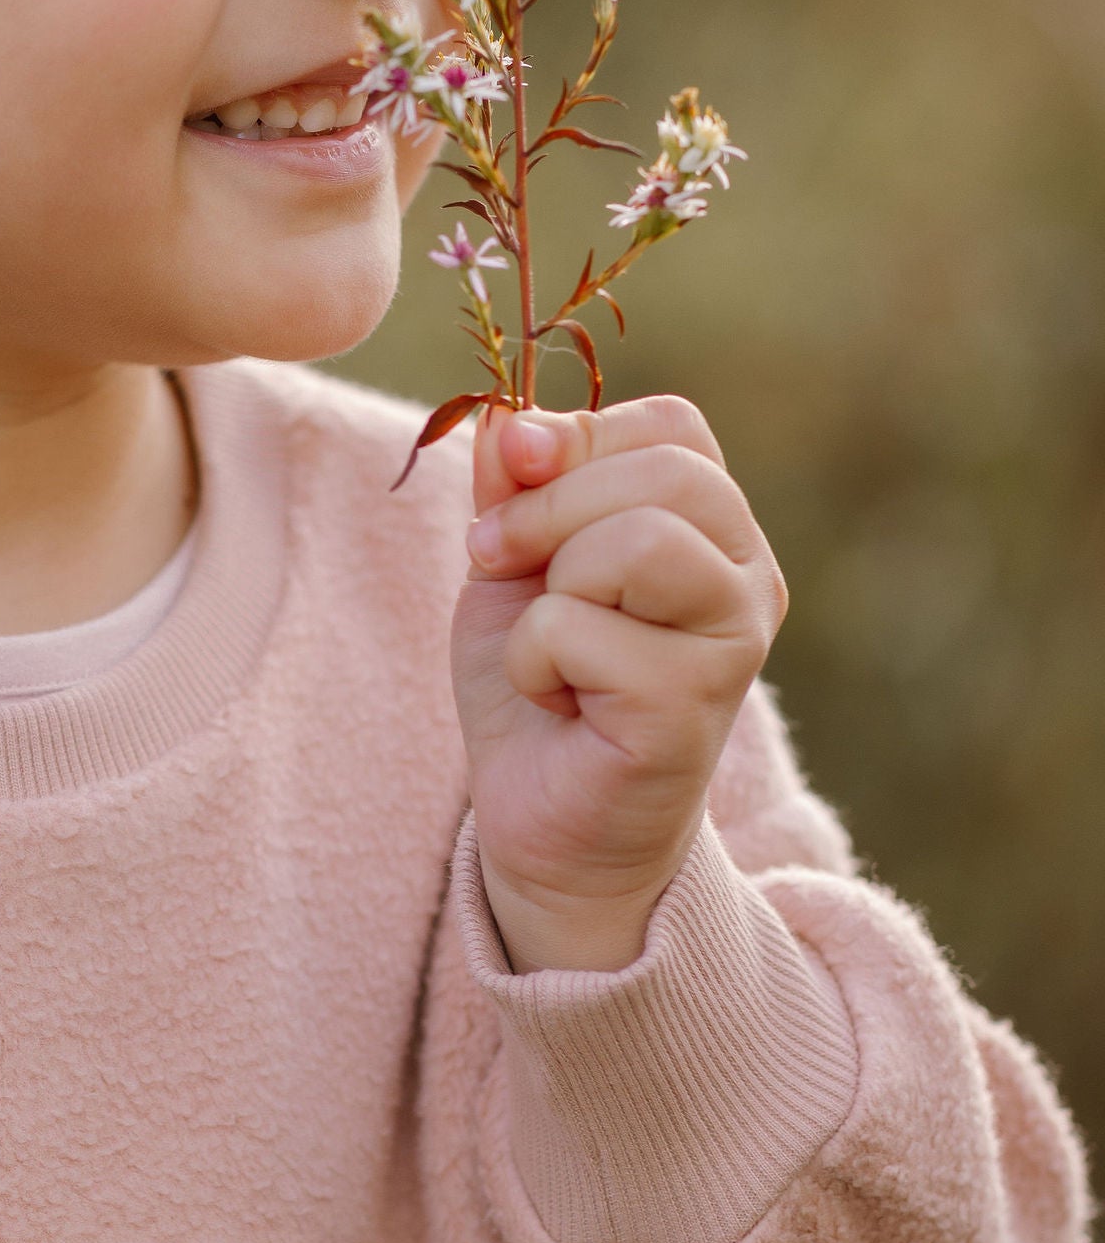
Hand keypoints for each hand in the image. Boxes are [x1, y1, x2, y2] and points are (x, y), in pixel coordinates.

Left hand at [448, 395, 787, 972]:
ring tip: (547, 645)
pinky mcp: (693, 707)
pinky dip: (534, 659)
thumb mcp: (512, 560)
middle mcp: (745, 577)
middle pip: (662, 472)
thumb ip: (517, 484)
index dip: (576, 440)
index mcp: (713, 528)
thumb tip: (511, 421)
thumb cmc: (542, 687)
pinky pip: (583, 626)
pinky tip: (559, 703)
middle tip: (496, 561)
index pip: (672, 426)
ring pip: (641, 540)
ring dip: (552, 584)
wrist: (544, 820)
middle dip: (545, 506)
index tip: (509, 490)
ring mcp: (733, 643)